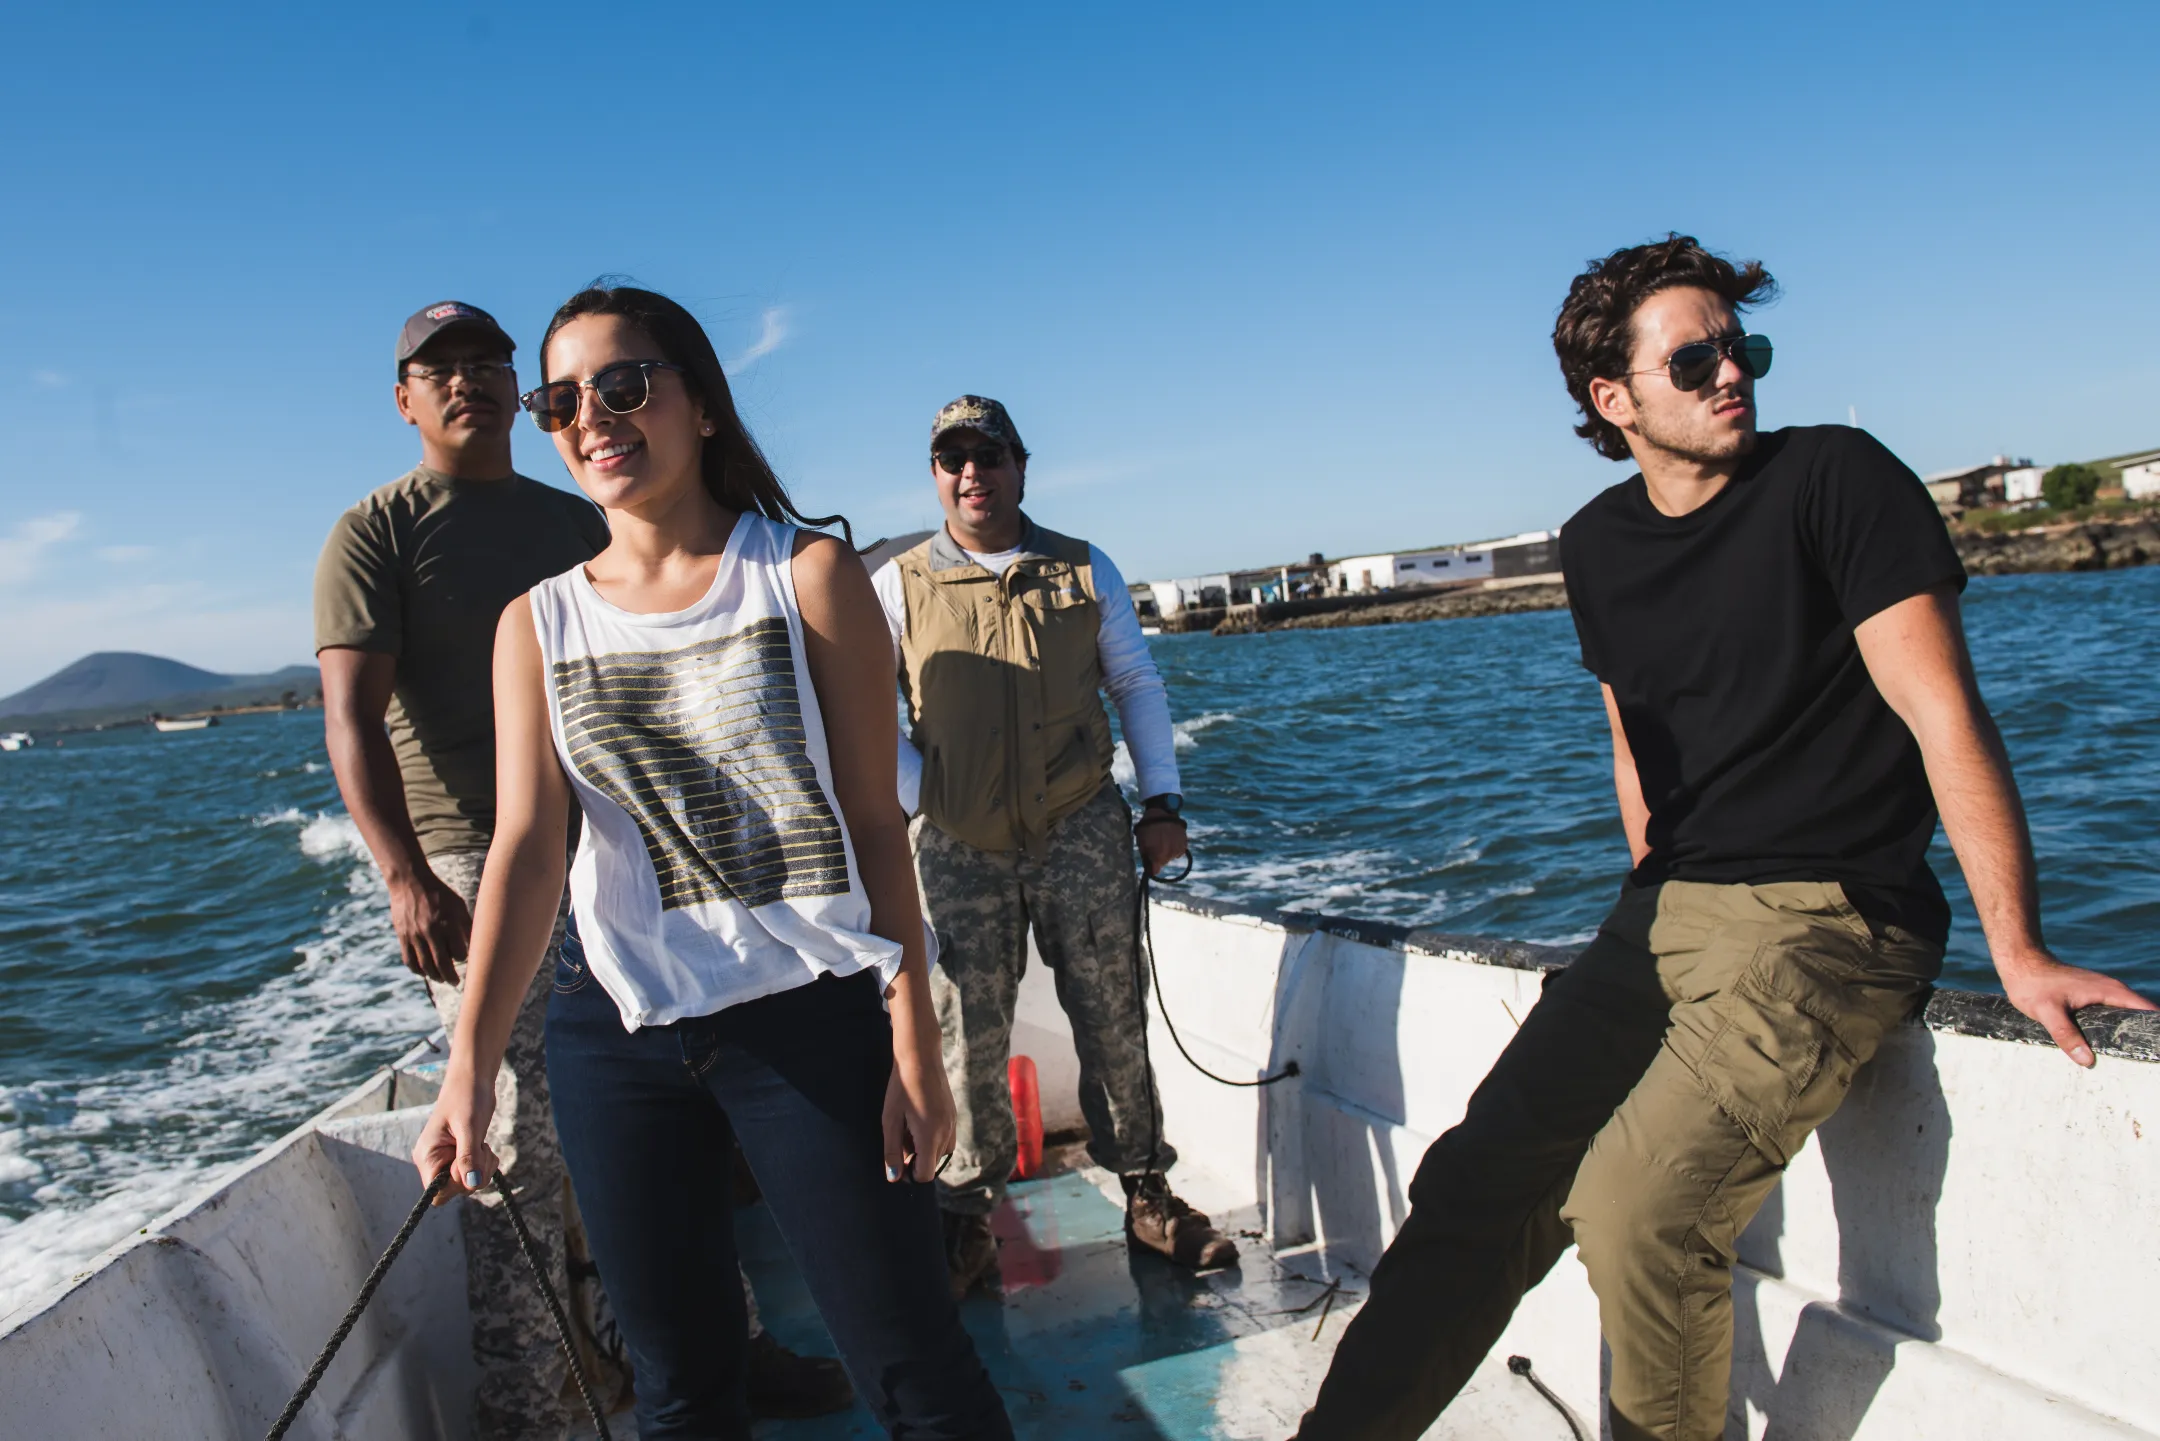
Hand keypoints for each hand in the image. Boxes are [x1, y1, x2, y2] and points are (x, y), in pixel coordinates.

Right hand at [389, 868, 471, 985]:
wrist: (410, 882)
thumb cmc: (440, 894)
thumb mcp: (458, 906)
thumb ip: (467, 926)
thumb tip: (476, 946)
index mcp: (448, 922)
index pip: (459, 953)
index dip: (463, 958)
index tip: (464, 958)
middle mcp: (431, 931)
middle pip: (442, 964)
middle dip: (450, 977)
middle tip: (455, 983)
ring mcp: (415, 935)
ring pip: (425, 966)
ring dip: (435, 977)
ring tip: (442, 979)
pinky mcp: (403, 936)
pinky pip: (410, 961)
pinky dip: (418, 970)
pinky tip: (425, 972)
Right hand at [412, 1064, 497, 1202]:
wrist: (474, 1078)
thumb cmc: (467, 1097)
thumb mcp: (469, 1128)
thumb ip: (468, 1157)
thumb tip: (472, 1184)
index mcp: (426, 1156)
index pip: (436, 1194)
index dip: (456, 1186)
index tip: (468, 1163)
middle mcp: (433, 1161)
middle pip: (455, 1191)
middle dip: (474, 1175)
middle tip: (481, 1150)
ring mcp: (447, 1160)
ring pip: (468, 1183)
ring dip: (482, 1168)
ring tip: (482, 1144)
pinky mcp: (460, 1156)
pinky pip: (475, 1173)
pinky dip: (485, 1164)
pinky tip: (485, 1147)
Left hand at [882, 1034, 955, 1183]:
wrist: (921, 1057)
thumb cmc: (901, 1087)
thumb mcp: (890, 1120)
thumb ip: (892, 1151)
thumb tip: (894, 1177)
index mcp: (930, 1136)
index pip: (925, 1174)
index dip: (910, 1174)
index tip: (897, 1163)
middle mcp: (946, 1133)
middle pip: (933, 1164)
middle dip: (915, 1160)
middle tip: (900, 1139)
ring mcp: (952, 1123)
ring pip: (940, 1153)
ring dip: (925, 1150)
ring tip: (909, 1130)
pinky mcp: (953, 1115)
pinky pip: (946, 1139)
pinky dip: (932, 1138)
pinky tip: (919, 1121)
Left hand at [1136, 811, 1187, 877]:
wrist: (1163, 811)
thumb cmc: (1148, 827)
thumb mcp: (1141, 841)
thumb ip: (1145, 857)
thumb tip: (1152, 871)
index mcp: (1157, 855)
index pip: (1155, 871)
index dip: (1151, 868)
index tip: (1150, 864)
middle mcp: (1169, 854)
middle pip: (1163, 863)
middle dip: (1158, 857)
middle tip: (1154, 845)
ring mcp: (1178, 849)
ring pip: (1171, 857)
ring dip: (1167, 852)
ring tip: (1162, 838)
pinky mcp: (1184, 844)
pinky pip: (1178, 851)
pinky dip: (1174, 847)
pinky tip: (1170, 838)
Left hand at [1998, 952, 2156, 1066]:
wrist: (2020, 963)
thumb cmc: (2033, 984)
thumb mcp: (2047, 1012)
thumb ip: (2066, 1034)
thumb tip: (2086, 1060)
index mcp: (2110, 991)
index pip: (2148, 1010)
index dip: (2154, 1028)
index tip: (2154, 1047)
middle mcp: (2113, 990)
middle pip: (2141, 1015)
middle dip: (2143, 1034)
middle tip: (2141, 1058)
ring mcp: (2103, 993)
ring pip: (2126, 1016)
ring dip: (2128, 1033)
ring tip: (2128, 1057)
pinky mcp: (2093, 997)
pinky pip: (2112, 1014)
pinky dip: (2114, 1028)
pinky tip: (2108, 1046)